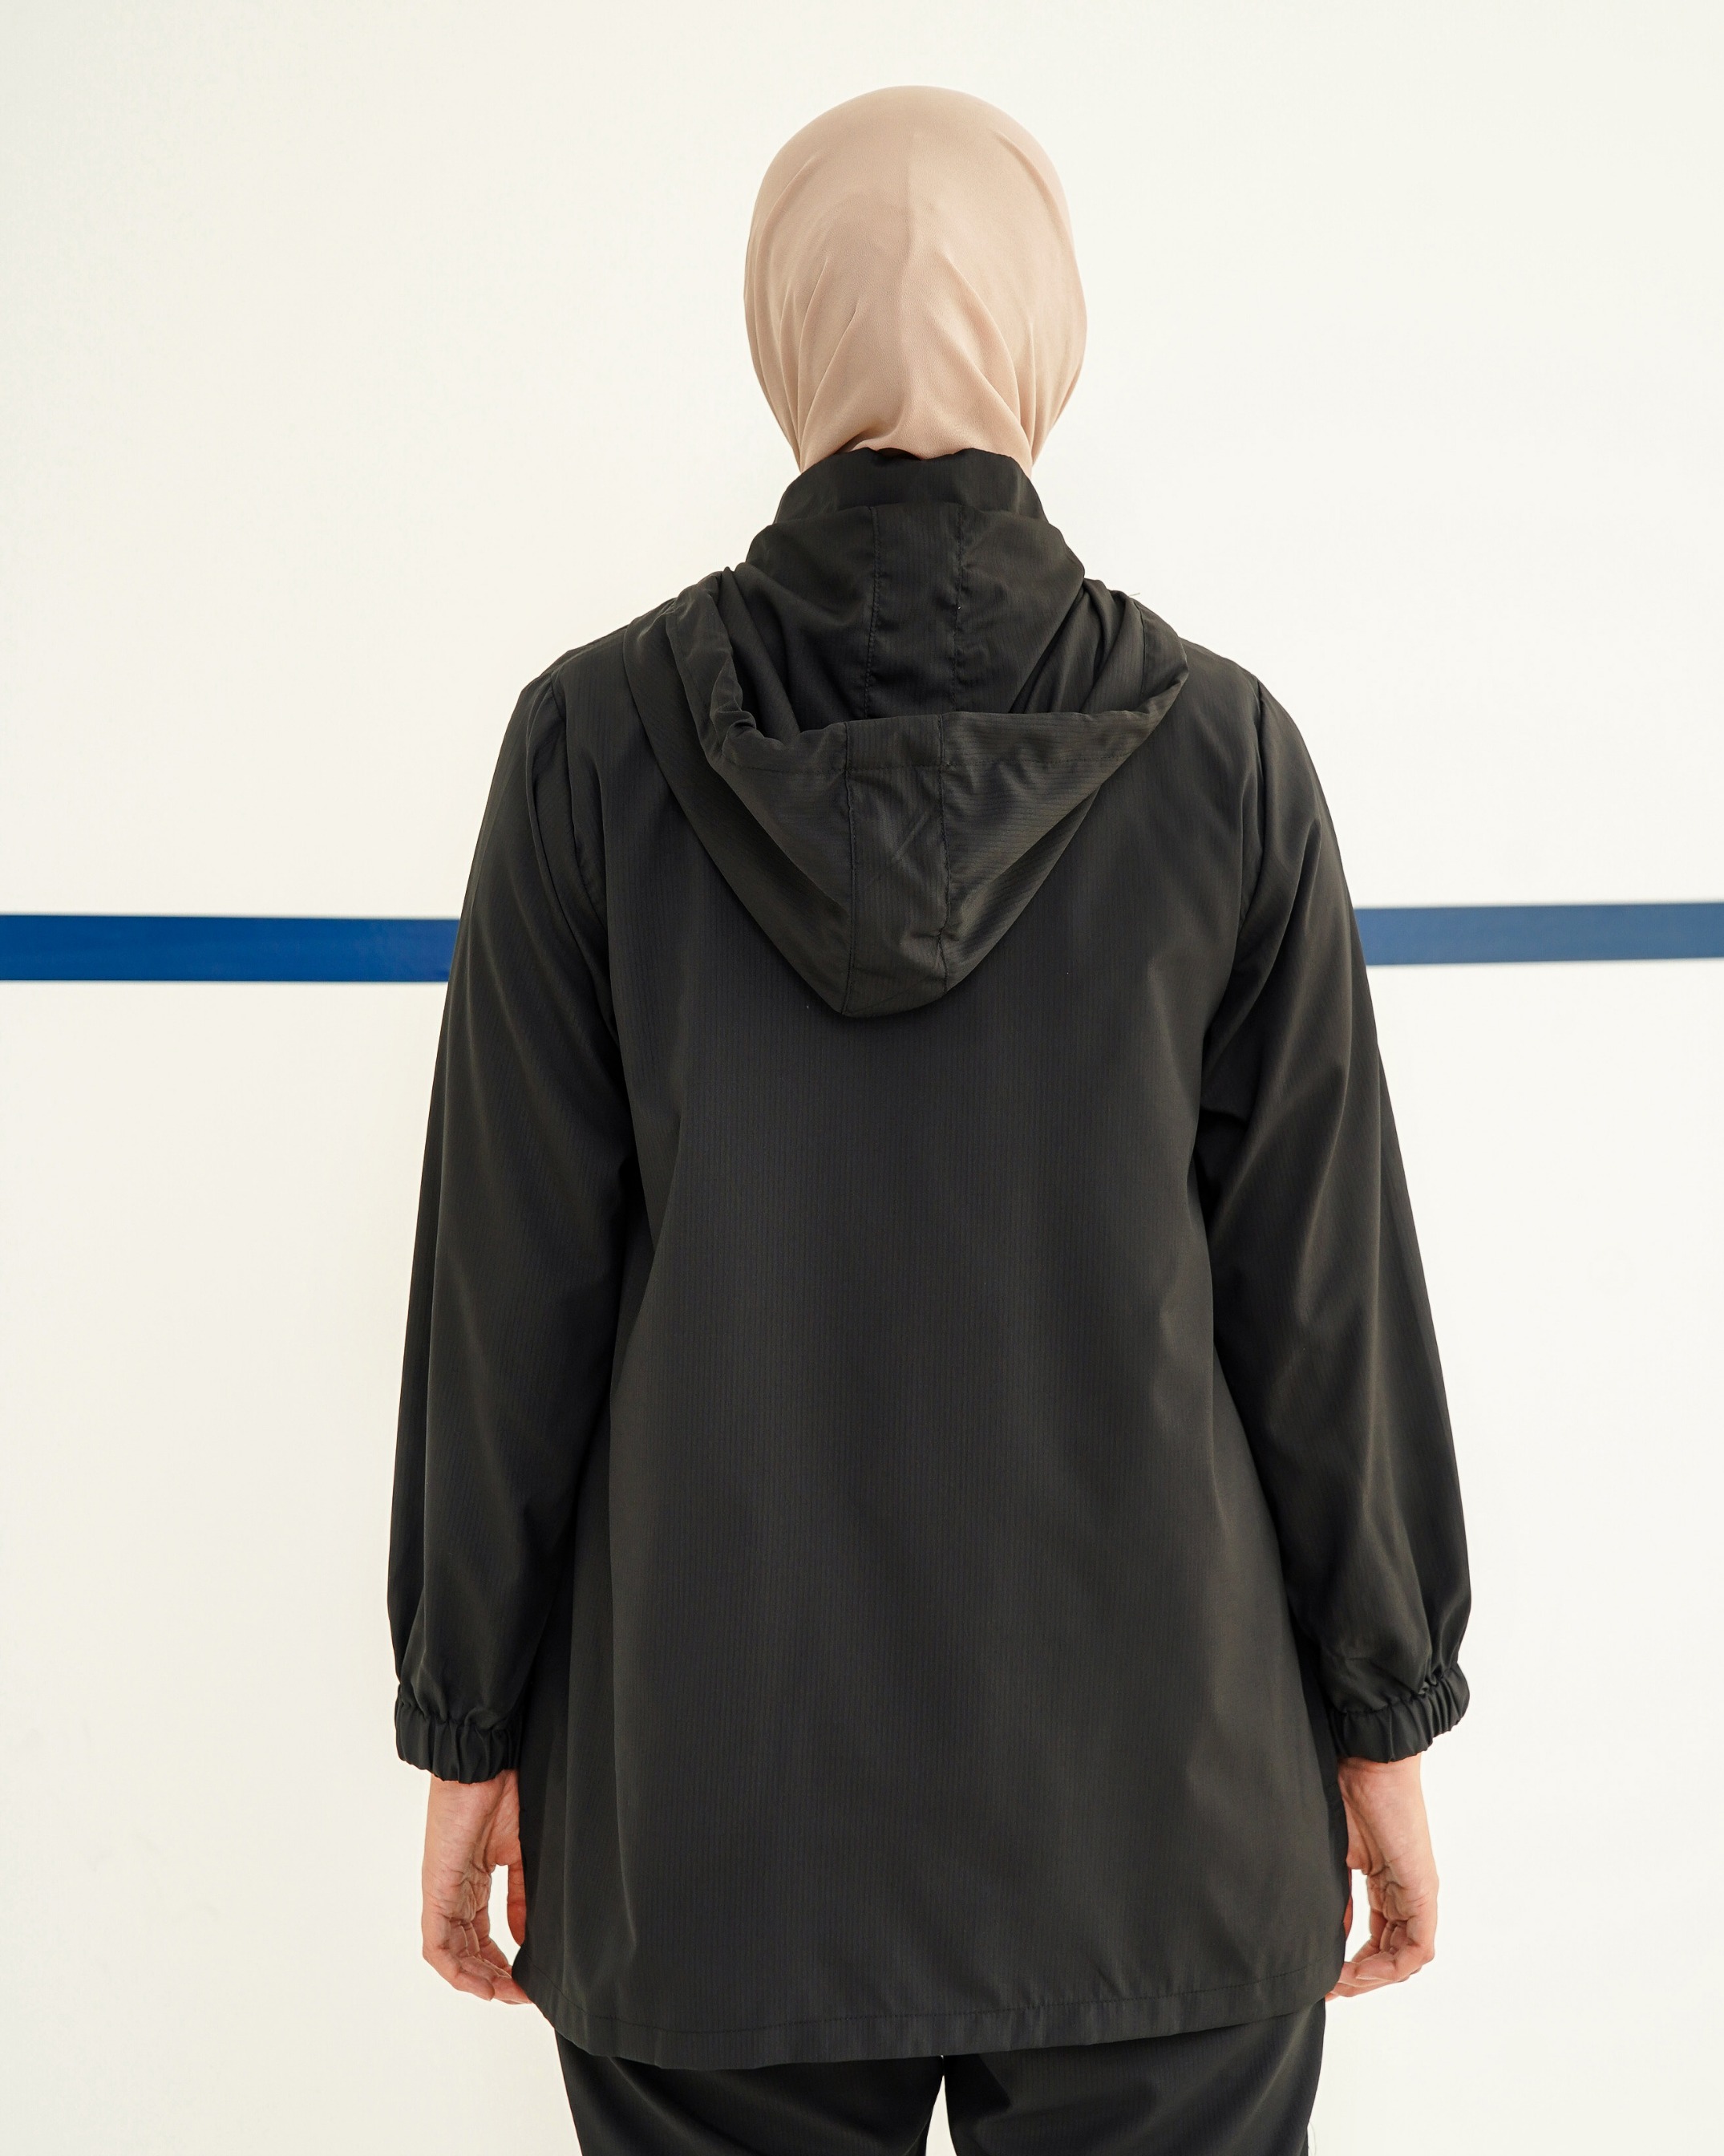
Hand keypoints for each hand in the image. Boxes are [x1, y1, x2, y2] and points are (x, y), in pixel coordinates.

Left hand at [420, 1768, 529, 2002]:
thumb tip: (522, 1938)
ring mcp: (442, 1892)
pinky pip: (436, 1941)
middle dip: (491, 1978)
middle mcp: (453, 1891)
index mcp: (473, 1881)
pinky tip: (477, 1981)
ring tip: (502, 1995)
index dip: (501, 1963)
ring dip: (474, 1979)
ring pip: (449, 1953)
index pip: (481, 1935)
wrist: (482, 1764)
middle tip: (518, 1996)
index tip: (524, 1981)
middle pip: (465, 1950)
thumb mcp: (519, 1853)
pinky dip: (454, 1967)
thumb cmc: (501, 1793)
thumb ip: (520, 1896)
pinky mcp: (436, 1889)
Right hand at [1327, 1753, 1438, 1998]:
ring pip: (1406, 1957)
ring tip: (1341, 1982)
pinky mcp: (1422, 1891)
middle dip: (1362, 1978)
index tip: (1325, 1977)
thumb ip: (1334, 1897)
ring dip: (1374, 1977)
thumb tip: (1326, 1937)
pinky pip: (1417, 1947)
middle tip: (1331, 1989)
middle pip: (1393, 1955)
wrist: (1366, 1760)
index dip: (1354, 1965)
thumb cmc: (1345, 1791)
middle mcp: (1406, 1893)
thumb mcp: (1334, 1855)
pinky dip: (1392, 1966)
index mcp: (1387, 1882)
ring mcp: (1417, 1894)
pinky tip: (1362, 1971)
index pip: (1379, 1939)